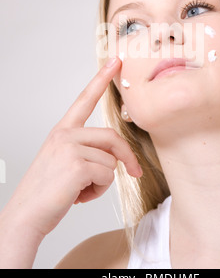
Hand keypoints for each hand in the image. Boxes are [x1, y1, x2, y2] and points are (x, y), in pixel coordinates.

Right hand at [3, 57, 141, 238]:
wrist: (26, 216)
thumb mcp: (64, 162)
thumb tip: (117, 157)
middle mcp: (65, 134)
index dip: (101, 79)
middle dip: (127, 157)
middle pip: (112, 137)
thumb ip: (87, 150)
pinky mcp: (77, 165)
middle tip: (135, 172)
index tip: (115, 61)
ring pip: (111, 161)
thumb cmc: (47, 191)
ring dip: (103, 181)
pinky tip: (79, 195)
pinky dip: (99, 190)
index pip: (85, 99)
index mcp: (62, 131)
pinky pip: (108, 175)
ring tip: (81, 189)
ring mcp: (70, 148)